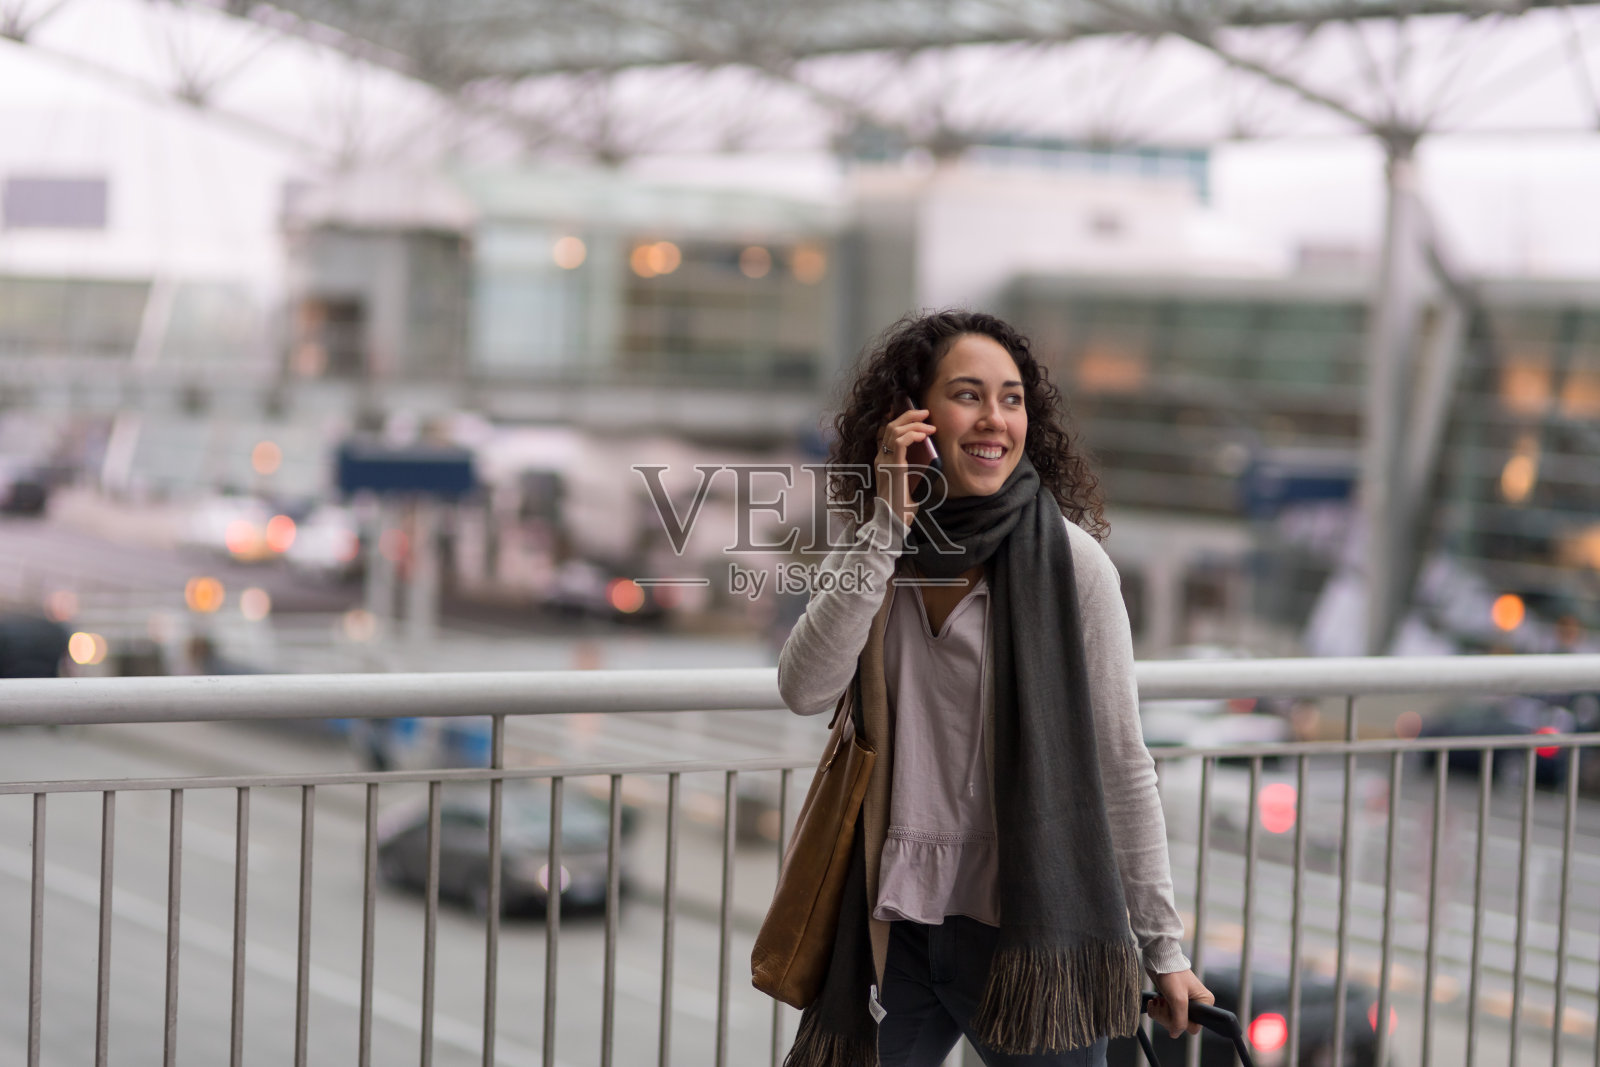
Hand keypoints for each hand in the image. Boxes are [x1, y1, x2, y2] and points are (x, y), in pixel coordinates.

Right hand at [875, 408, 935, 527]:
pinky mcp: (893, 467)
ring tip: (929, 425)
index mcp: (883, 460)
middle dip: (909, 415)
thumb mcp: (908, 482)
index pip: (885, 432)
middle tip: (925, 412)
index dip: (897, 417)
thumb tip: (928, 456)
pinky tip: (924, 436)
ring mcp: (884, 461)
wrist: (894, 521)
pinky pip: (900, 442)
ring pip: (894, 430)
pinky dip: (913, 434)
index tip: (913, 412)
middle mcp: (881, 458)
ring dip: (914, 423)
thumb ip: (912, 467)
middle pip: (890, 426)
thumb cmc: (902, 506)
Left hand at [1147, 969, 1213, 1038]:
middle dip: (1167, 1016)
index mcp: (1204, 1002)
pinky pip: (1164, 1015)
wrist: (1158, 958)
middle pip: (1181, 1024)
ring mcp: (1183, 1003)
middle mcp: (1196, 1004)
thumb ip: (1179, 1020)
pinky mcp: (1172, 1001)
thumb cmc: (1171, 973)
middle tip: (1162, 1003)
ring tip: (1157, 1000)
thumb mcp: (1178, 999)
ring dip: (1160, 1013)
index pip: (1194, 1026)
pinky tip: (1154, 1000)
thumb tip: (1175, 1034)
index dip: (1181, 1023)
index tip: (1173, 1011)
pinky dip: (1156, 1010)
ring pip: (1171, 1021)